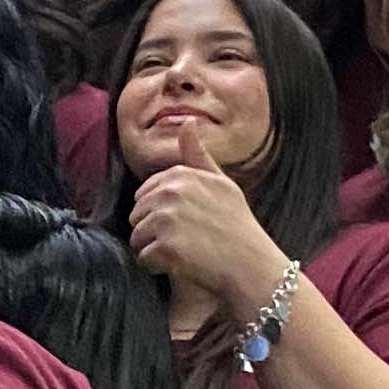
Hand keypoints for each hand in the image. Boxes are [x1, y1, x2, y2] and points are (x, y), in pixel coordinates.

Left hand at [124, 124, 286, 314]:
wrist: (251, 263)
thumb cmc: (236, 224)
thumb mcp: (221, 182)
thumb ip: (197, 155)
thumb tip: (186, 122)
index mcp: (180, 175)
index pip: (144, 194)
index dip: (160, 212)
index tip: (185, 221)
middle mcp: (170, 193)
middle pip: (137, 216)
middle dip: (153, 231)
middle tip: (185, 239)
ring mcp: (166, 219)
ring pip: (137, 238)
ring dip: (154, 249)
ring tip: (184, 251)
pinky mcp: (165, 247)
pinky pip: (144, 259)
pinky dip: (158, 266)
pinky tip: (181, 265)